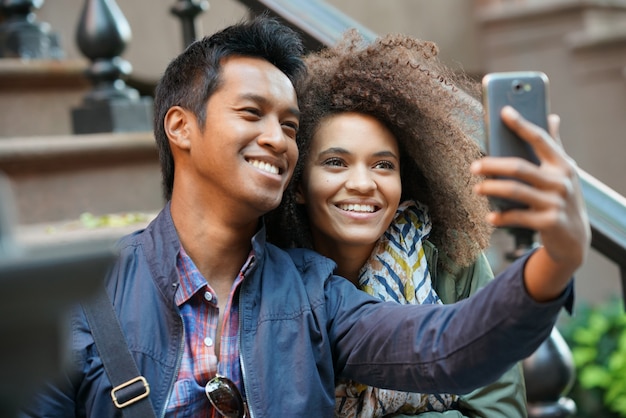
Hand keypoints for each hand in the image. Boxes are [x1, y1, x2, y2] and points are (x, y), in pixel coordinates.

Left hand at [471, 106, 590, 299]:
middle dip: (493, 165)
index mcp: (563, 164)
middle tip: (474, 166)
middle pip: (519, 167)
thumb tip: (552, 116)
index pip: (540, 139)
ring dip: (491, 189)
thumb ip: (555, 146)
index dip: (522, 124)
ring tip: (477, 188)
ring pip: (515, 191)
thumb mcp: (564, 172)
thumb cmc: (562, 197)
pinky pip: (518, 217)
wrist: (575, 237)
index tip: (504, 112)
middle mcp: (561, 181)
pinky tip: (490, 216)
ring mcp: (555, 202)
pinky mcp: (549, 222)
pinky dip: (501, 216)